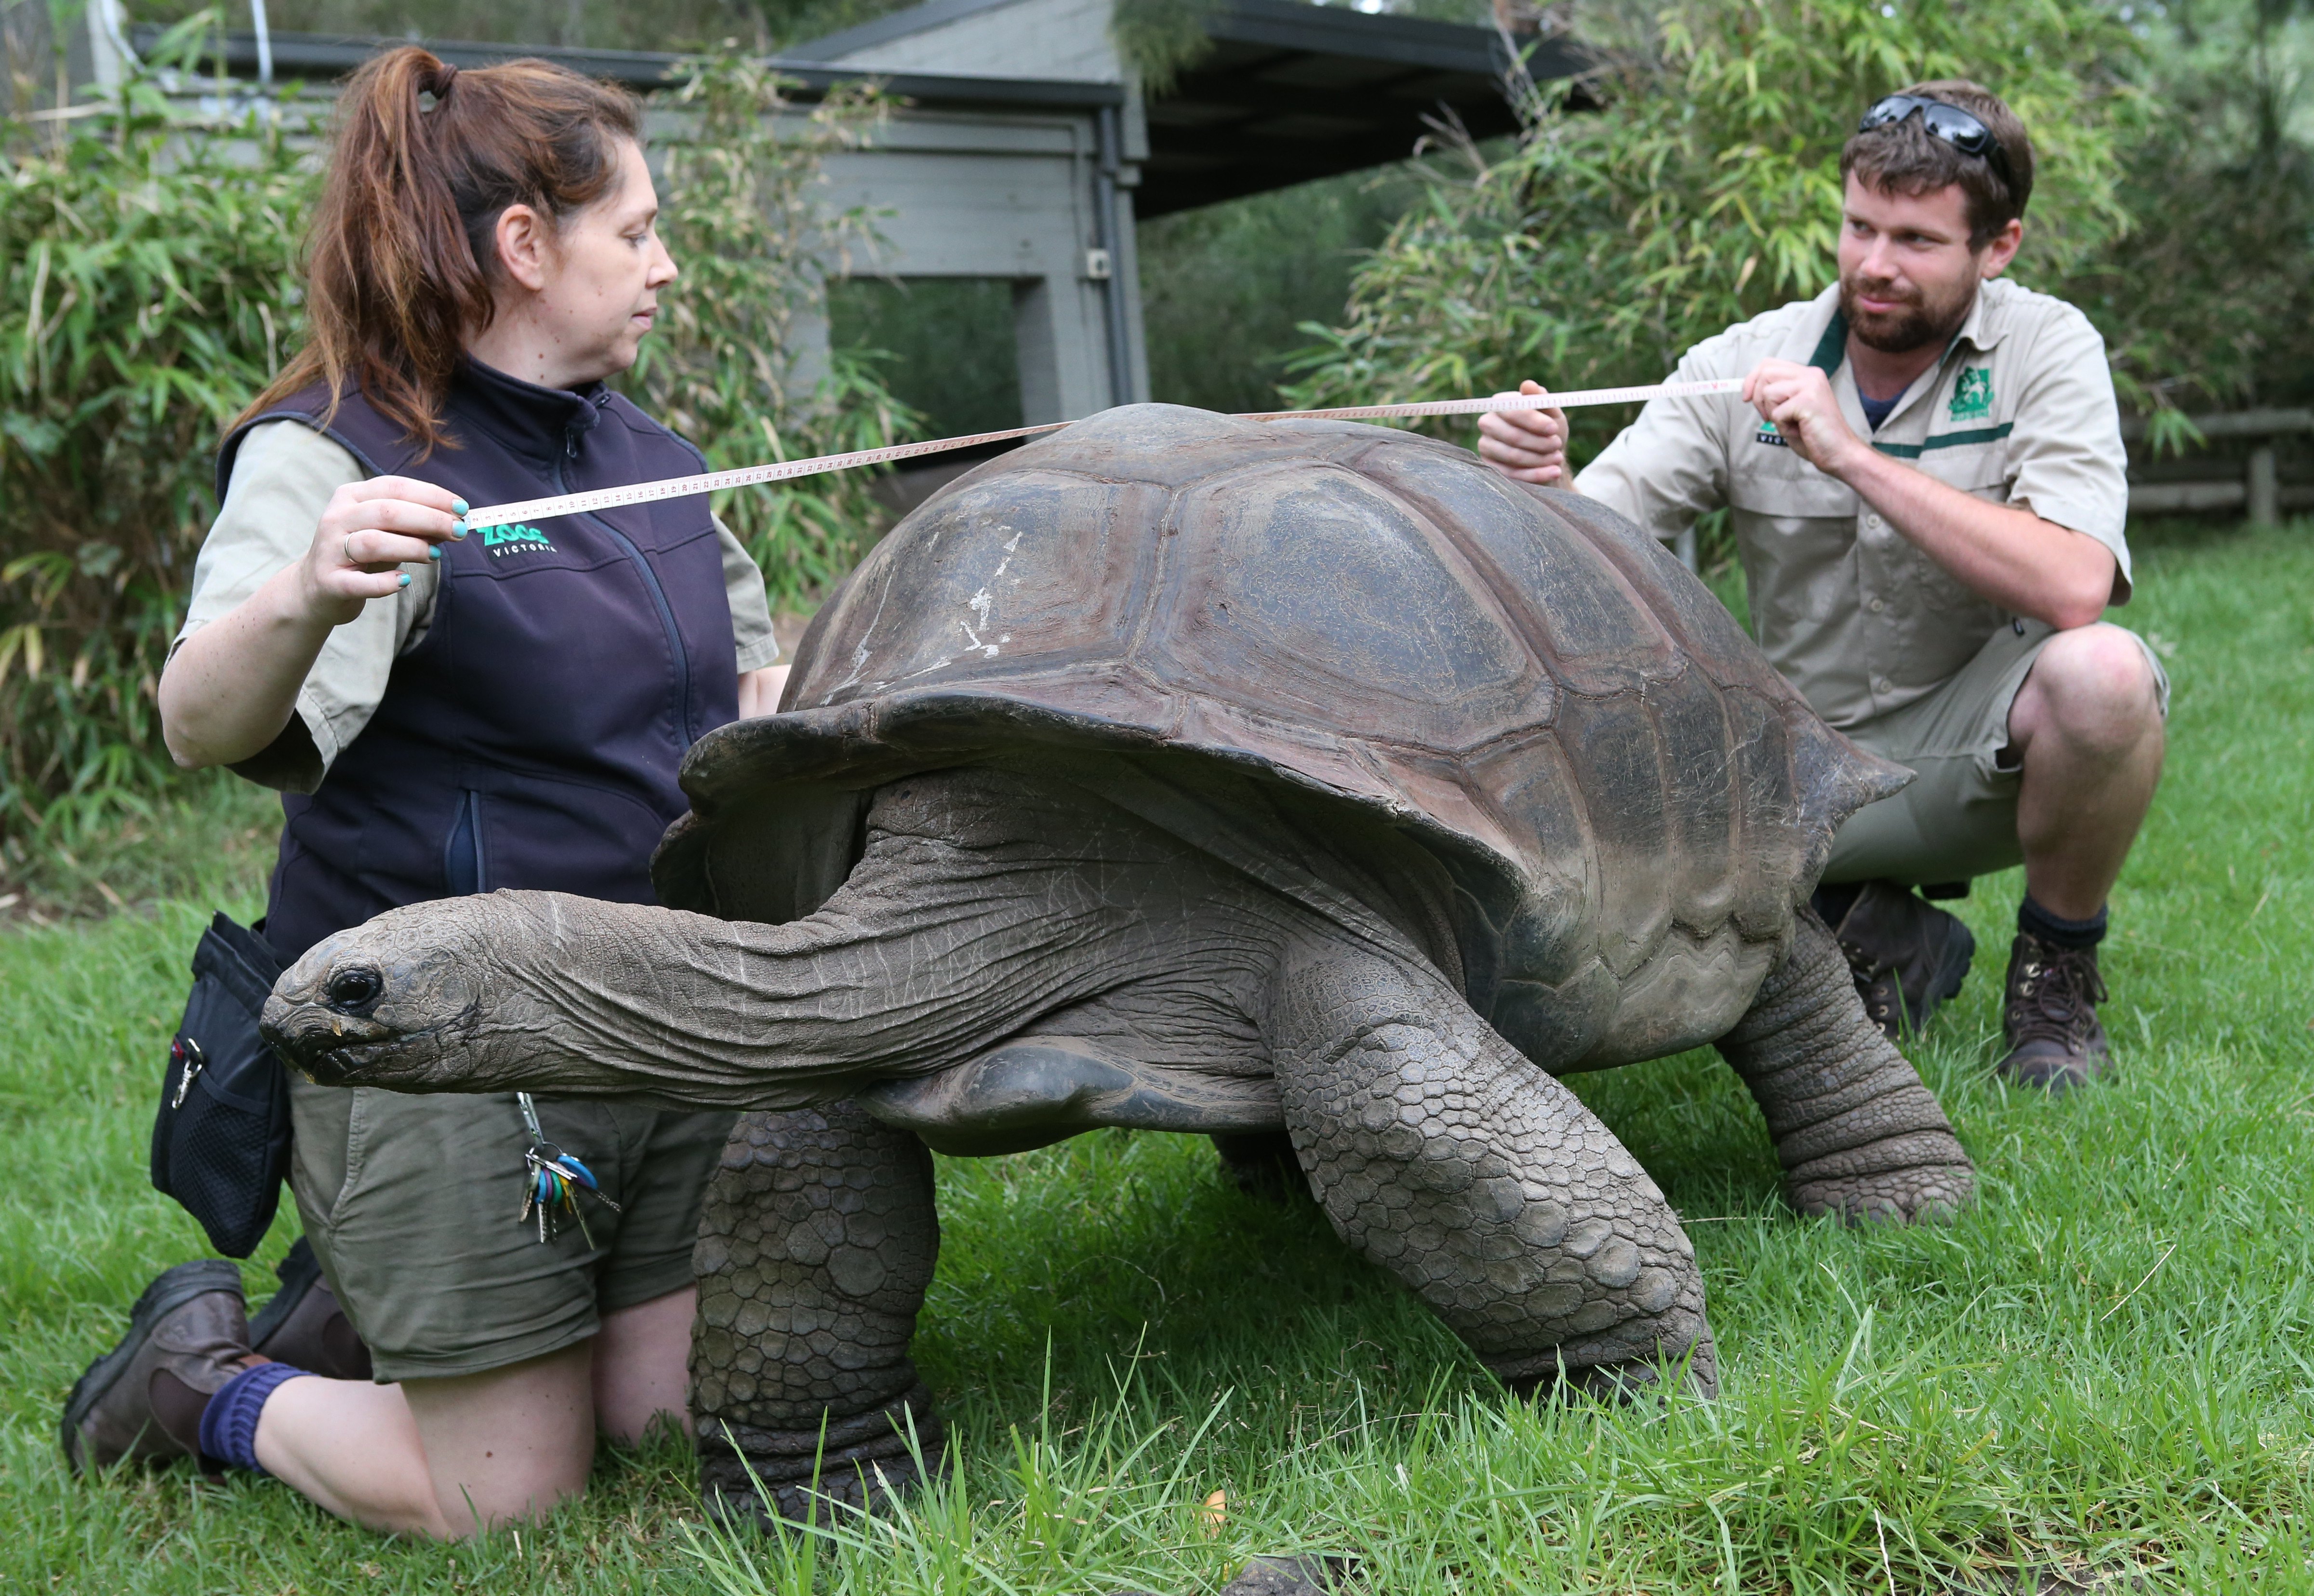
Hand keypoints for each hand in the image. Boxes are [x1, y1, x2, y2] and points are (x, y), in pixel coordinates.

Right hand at [297, 476, 468, 625]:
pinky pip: (360, 583)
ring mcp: (330, 550)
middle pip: (387, 512)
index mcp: (351, 496)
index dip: (432, 495)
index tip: (462, 508)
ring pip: (374, 542)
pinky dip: (385, 583)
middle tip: (459, 531)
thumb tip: (454, 521)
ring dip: (411, 547)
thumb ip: (415, 524)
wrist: (315, 588)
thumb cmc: (360, 555)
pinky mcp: (330, 582)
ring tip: (435, 555)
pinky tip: (403, 581)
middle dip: (429, 519)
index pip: (395, 487)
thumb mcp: (386, 532)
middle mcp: (337, 518)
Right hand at [1475, 380, 1569, 484]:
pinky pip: (1513, 474)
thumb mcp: (1551, 411)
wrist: (1547, 453)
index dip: (1534, 420)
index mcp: (1500, 404)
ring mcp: (1486, 446)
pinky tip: (1554, 472)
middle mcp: (1487, 423)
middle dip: (1539, 442)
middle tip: (1557, 445)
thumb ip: (1540, 398)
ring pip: (1514, 456)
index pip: (1512, 411)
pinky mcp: (1490, 467)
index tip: (1554, 428)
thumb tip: (1528, 385)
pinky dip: (1537, 474)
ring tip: (1558, 458)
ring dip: (1540, 459)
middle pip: (1512, 436)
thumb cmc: (1548, 427)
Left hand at [1743, 359, 1866, 476]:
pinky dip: (1782, 427)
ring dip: (1772, 414)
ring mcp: (1811, 385)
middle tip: (1768, 417)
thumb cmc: (1814, 435)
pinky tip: (1799, 430)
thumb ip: (1777, 394)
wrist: (1839, 452)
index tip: (1746, 397)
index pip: (1769, 363)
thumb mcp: (1791, 409)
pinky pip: (1777, 413)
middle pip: (1765, 372)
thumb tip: (1749, 389)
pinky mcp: (1808, 401)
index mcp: (1807, 375)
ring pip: (1768, 392)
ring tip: (1792, 424)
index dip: (1752, 379)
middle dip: (1757, 398)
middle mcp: (1811, 375)